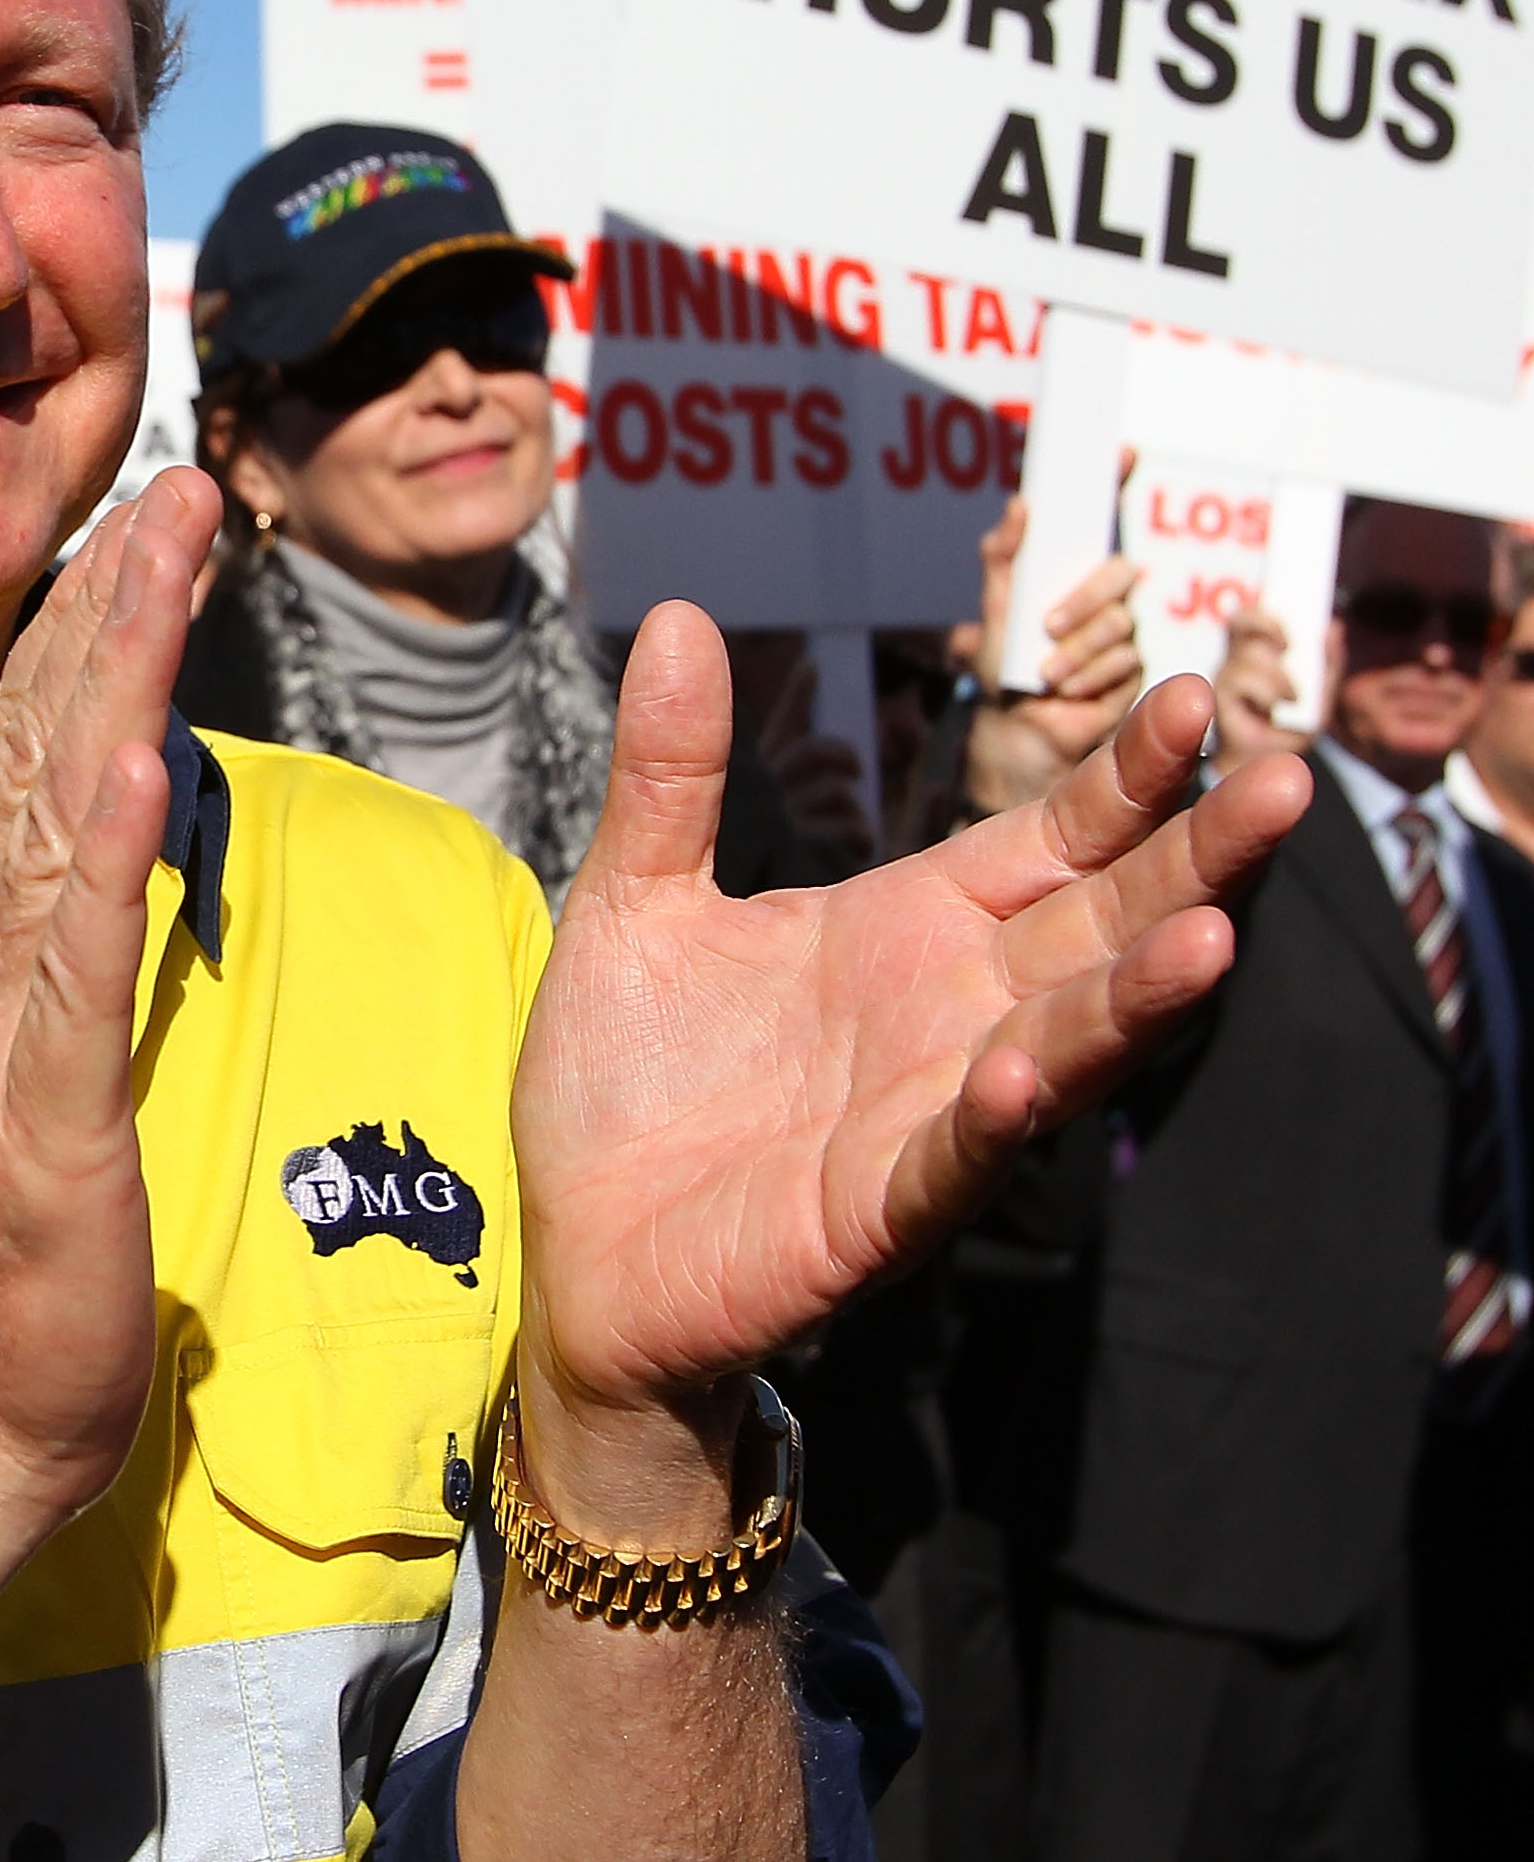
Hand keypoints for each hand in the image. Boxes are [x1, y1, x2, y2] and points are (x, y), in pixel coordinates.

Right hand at [0, 470, 218, 1519]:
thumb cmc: (5, 1254)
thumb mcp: (25, 1063)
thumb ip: (47, 948)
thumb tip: (91, 845)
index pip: (18, 752)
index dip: (82, 632)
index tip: (141, 525)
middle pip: (30, 743)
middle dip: (107, 603)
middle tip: (174, 483)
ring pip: (49, 815)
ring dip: (111, 672)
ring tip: (163, 553)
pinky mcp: (38, 1113)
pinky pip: (71, 964)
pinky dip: (95, 851)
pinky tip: (125, 755)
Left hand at [508, 609, 1304, 1521]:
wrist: (574, 1246)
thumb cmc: (623, 1077)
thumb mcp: (636, 897)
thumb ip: (671, 771)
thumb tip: (675, 615)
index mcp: (904, 927)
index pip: (1048, 840)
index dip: (1122, 780)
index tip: (1190, 698)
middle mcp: (944, 1014)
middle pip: (1096, 928)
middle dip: (1189, 864)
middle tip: (1286, 784)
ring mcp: (924, 1115)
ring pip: (1060, 1045)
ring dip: (1132, 999)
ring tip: (1208, 937)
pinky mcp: (872, 1212)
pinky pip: (950, 1162)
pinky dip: (991, 1117)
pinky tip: (1023, 1069)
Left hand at [954, 496, 1144, 813]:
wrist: (1018, 725)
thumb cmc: (1004, 664)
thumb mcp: (995, 607)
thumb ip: (1003, 556)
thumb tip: (1020, 503)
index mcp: (1072, 572)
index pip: (1101, 518)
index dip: (1117, 480)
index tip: (1123, 451)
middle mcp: (1105, 596)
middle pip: (1118, 574)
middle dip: (1083, 601)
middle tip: (1047, 627)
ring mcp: (1124, 630)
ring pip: (1120, 623)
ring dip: (1078, 649)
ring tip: (1047, 672)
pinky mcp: (1135, 668)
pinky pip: (1124, 661)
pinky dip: (1089, 675)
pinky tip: (1066, 688)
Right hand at [1212, 606, 1312, 763]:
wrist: (1264, 774)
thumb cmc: (1286, 734)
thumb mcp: (1319, 694)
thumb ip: (1327, 662)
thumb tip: (1334, 626)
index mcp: (1253, 656)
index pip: (1247, 619)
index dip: (1262, 613)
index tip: (1288, 624)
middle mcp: (1232, 664)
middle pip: (1240, 623)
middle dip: (1269, 627)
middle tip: (1287, 647)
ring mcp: (1222, 681)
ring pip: (1248, 654)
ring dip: (1279, 675)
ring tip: (1291, 698)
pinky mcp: (1216, 702)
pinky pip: (1241, 682)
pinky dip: (1267, 693)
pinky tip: (1273, 710)